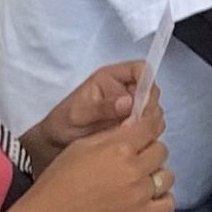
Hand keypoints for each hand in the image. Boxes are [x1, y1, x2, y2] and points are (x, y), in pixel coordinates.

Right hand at [4, 112, 174, 211]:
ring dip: (156, 174)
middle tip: (135, 157)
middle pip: (161, 150)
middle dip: (149, 150)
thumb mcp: (81, 145)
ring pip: (167, 176)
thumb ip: (111, 135)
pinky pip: (168, 203)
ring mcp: (140, 193)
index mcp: (118, 148)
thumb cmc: (60, 179)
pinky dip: (162, 199)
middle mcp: (133, 169)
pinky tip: (149, 197)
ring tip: (140, 179)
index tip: (147, 128)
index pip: (149, 128)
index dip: (150, 125)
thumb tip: (133, 125)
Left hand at [23, 63, 161, 171]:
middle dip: (148, 108)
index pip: (140, 69)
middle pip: (152, 92)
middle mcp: (125, 90)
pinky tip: (132, 142)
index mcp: (111, 78)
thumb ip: (103, 107)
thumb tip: (129, 102)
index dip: (147, 81)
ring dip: (148, 123)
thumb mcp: (79, 113)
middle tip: (134, 125)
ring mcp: (131, 109)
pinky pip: (150, 127)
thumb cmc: (63, 122)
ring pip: (154, 111)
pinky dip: (146, 134)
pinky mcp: (133, 125)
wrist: (57, 142)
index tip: (143, 102)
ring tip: (130, 135)